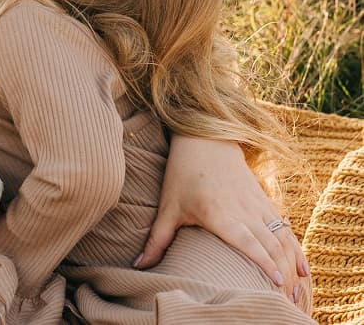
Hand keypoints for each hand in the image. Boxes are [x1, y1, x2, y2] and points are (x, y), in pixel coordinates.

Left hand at [136, 136, 308, 302]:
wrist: (204, 138)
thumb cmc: (182, 173)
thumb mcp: (168, 206)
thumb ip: (156, 240)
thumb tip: (137, 266)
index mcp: (218, 212)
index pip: (246, 240)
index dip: (263, 261)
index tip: (275, 283)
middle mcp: (242, 209)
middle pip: (269, 244)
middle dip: (283, 274)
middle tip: (287, 301)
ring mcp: (256, 204)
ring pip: (281, 237)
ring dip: (292, 264)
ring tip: (296, 292)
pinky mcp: (264, 200)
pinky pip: (285, 228)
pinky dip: (296, 249)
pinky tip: (303, 270)